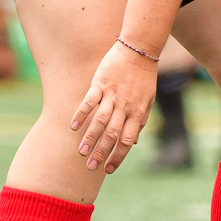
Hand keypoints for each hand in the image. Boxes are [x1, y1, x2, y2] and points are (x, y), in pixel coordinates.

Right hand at [71, 41, 158, 172]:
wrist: (139, 50)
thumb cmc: (144, 77)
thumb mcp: (148, 101)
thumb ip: (140, 121)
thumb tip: (134, 142)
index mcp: (137, 113)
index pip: (127, 141)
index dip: (118, 157)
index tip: (108, 169)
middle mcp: (124, 107)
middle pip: (112, 134)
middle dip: (101, 153)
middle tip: (90, 167)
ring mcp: (112, 95)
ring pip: (100, 121)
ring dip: (90, 138)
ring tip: (81, 152)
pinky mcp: (100, 84)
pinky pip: (89, 101)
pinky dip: (81, 114)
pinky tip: (73, 126)